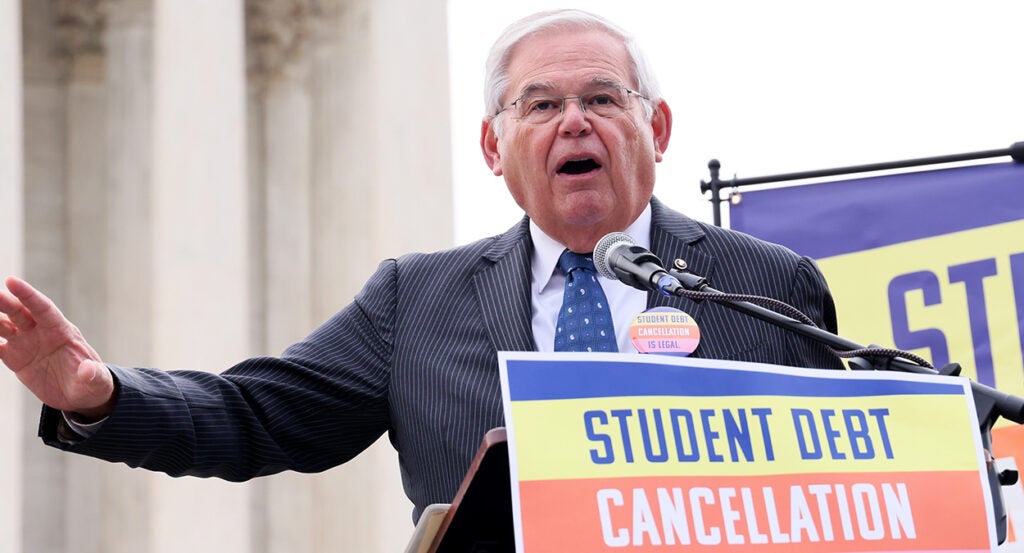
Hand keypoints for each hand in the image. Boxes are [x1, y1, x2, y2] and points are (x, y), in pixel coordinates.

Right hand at [0, 276, 114, 419]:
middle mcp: (42, 333)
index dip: (28, 295)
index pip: (43, 308)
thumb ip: (94, 375)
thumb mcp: (97, 382)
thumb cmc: (93, 384)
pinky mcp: (15, 358)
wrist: (80, 396)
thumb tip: (88, 371)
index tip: (11, 281)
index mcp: (62, 331)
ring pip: (5, 325)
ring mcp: (27, 344)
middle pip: (20, 312)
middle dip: (5, 302)